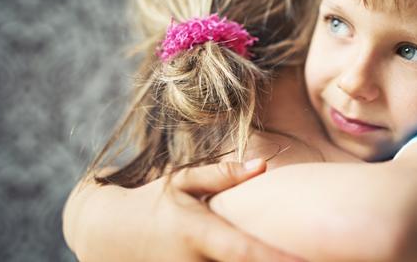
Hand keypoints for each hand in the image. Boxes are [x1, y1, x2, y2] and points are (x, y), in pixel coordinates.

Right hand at [64, 159, 301, 261]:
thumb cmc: (150, 202)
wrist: (102, 234)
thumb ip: (222, 176)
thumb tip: (263, 164)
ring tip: (294, 258)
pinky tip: (258, 258)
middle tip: (315, 257)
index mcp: (197, 234)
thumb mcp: (181, 182)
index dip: (275, 259)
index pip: (244, 252)